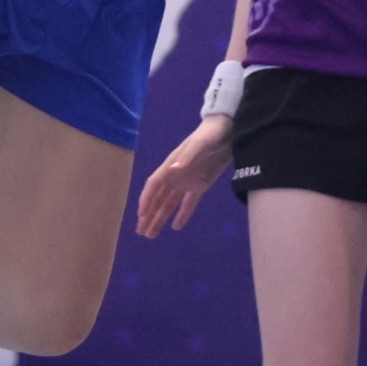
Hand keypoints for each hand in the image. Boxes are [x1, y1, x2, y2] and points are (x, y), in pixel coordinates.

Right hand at [135, 115, 234, 238]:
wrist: (226, 131)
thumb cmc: (210, 136)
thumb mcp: (200, 144)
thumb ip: (187, 157)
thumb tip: (172, 169)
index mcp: (171, 165)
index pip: (154, 185)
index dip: (146, 200)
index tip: (140, 215)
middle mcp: (175, 175)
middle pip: (158, 198)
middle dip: (149, 214)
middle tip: (141, 232)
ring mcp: (186, 181)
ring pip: (169, 203)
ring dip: (160, 217)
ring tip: (151, 234)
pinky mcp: (200, 185)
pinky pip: (188, 203)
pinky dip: (182, 215)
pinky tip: (175, 227)